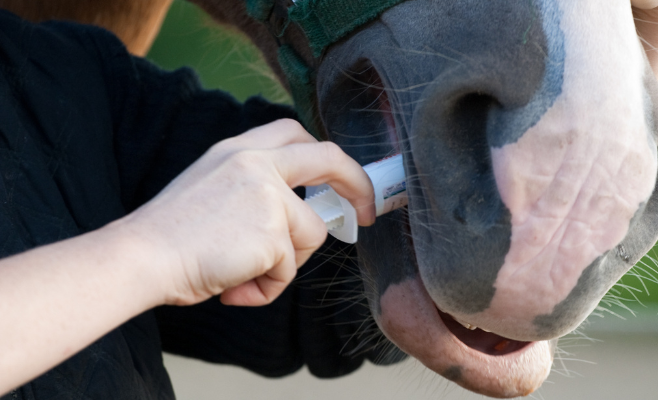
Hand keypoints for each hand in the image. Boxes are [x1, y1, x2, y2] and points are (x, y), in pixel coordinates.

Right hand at [112, 119, 375, 306]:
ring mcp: (267, 195)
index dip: (325, 156)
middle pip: (328, 159)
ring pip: (311, 236)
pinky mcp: (273, 232)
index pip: (294, 133)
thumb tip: (293, 218)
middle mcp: (255, 163)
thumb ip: (253, 189)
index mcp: (237, 150)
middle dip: (358, 184)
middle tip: (367, 213)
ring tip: (241, 274)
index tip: (341, 179)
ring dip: (284, 265)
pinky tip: (233, 286)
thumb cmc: (169, 237)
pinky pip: (288, 272)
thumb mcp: (211, 189)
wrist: (139, 257)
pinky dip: (266, 289)